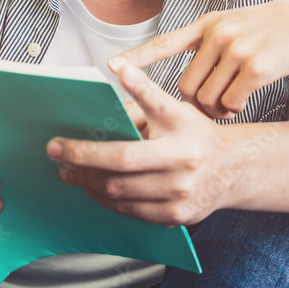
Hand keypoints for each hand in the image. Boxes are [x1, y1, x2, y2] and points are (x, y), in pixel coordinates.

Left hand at [47, 62, 235, 225]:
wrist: (231, 169)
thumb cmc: (196, 134)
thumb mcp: (175, 108)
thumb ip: (146, 94)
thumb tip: (118, 70)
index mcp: (180, 136)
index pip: (130, 138)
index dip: (93, 141)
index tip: (60, 138)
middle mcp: (181, 167)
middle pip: (119, 170)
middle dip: (81, 162)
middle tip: (57, 153)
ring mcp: (179, 196)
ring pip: (120, 194)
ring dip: (88, 182)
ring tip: (71, 171)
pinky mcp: (175, 216)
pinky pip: (131, 211)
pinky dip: (107, 200)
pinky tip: (95, 187)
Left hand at [112, 0, 288, 118]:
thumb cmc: (272, 31)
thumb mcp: (234, 26)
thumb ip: (208, 45)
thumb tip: (187, 85)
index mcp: (207, 25)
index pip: (164, 42)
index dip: (137, 57)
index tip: (111, 65)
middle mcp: (217, 34)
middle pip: (186, 87)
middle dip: (195, 105)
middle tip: (211, 107)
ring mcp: (235, 49)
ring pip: (206, 99)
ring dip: (216, 110)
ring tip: (230, 103)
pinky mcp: (255, 66)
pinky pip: (231, 103)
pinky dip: (234, 110)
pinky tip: (244, 103)